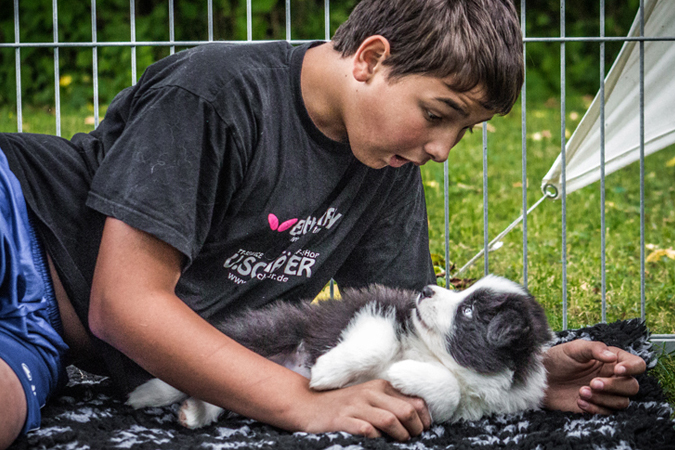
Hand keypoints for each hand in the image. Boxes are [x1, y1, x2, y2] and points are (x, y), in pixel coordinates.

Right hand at [299, 379, 430, 440]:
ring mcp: (356, 406)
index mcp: (380, 386)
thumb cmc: (344, 405)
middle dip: (415, 429)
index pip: (414, 401)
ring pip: (389, 420)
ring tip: (399, 442)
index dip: (424, 418)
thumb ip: (391, 403)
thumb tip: (419, 418)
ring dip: (400, 436)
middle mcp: (370, 393)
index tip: (424, 429)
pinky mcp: (342, 419)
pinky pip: (366, 430)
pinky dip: (376, 438)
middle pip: (406, 411)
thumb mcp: (369, 398)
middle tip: (413, 438)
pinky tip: (376, 441)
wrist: (308, 405)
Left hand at [543, 339, 645, 413]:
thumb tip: (612, 356)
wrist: (540, 379)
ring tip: (581, 391)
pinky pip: (607, 413)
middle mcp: (613, 377)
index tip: (617, 370)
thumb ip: (594, 348)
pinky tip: (579, 402)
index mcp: (612, 360)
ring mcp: (606, 394)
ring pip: (622, 402)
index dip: (632, 368)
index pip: (636, 364)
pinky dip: (595, 409)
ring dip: (603, 399)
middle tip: (593, 383)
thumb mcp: (573, 348)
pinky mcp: (598, 407)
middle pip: (632, 386)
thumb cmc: (557, 359)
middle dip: (614, 386)